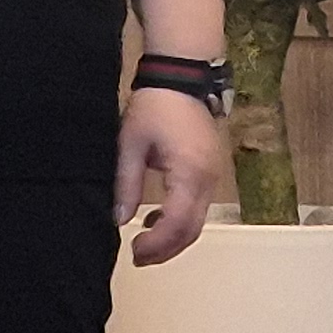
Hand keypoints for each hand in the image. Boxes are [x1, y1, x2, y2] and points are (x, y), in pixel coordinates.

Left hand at [118, 86, 229, 264]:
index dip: (156, 245)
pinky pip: (200, 206)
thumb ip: (126, 183)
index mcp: (189, 174)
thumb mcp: (131, 143)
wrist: (182, 75)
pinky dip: (181, 219)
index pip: (176, 224)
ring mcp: (213, 176)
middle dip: (166, 249)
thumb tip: (118, 219)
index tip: (134, 252)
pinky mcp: (211, 170)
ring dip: (174, 237)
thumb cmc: (155, 106)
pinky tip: (157, 218)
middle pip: (192, 230)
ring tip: (145, 242)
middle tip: (138, 257)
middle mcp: (208, 180)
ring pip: (199, 221)